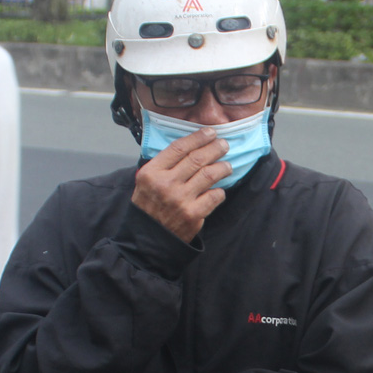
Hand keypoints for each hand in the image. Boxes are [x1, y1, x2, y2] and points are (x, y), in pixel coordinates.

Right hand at [131, 127, 230, 241]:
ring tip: (226, 166)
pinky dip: (219, 191)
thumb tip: (191, 146)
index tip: (210, 133)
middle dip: (215, 148)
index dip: (198, 137)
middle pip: (197, 158)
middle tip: (223, 145)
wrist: (148, 240)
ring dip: (222, 167)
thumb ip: (163, 165)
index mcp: (151, 173)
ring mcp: (180, 200)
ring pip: (209, 175)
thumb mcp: (145, 181)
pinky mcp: (193, 215)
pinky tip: (218, 190)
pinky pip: (214, 196)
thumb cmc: (149, 207)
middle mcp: (166, 184)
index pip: (179, 148)